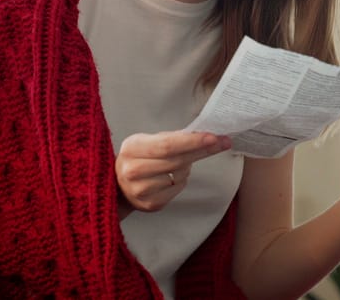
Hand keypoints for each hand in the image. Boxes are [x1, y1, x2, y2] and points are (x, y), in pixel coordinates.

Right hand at [115, 131, 231, 212]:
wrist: (117, 183)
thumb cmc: (139, 157)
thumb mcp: (149, 141)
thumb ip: (173, 138)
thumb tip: (205, 135)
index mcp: (132, 148)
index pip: (167, 145)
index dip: (192, 142)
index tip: (214, 137)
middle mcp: (132, 170)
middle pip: (176, 160)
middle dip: (202, 150)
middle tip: (222, 142)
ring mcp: (140, 190)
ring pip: (179, 175)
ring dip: (187, 167)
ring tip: (179, 162)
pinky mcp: (149, 204)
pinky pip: (177, 189)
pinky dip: (181, 180)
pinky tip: (172, 177)